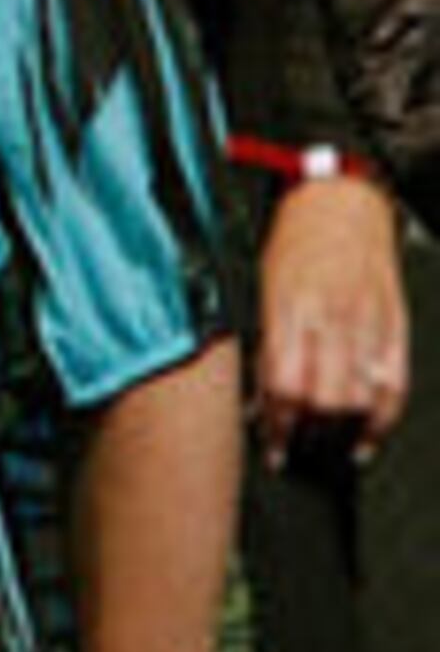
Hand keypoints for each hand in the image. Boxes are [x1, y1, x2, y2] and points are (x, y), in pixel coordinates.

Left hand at [253, 170, 408, 463]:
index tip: (270, 445)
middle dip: (307, 434)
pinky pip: (395, 386)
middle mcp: (331, 318)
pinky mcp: (396, 327)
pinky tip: (364, 438)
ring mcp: (368, 324)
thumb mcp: (260, 286)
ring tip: (323, 448)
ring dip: (342, 433)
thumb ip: (261, 340)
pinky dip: (381, 420)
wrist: (340, 202)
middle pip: (325, 399)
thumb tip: (255, 394)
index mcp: (288, 307)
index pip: (283, 383)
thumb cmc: (293, 241)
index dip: (276, 424)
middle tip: (294, 450)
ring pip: (362, 398)